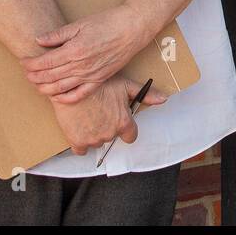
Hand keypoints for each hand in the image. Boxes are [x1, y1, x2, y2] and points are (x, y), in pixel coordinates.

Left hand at [23, 5, 149, 102]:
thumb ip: (58, 35)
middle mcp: (80, 66)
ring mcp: (90, 75)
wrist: (132, 29)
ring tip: (36, 84)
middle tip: (26, 73)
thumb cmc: (109, 23)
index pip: (44, 62)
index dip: (30, 63)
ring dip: (44, 88)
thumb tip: (39, 41)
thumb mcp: (80, 24)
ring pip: (60, 88)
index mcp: (74, 50)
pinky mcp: (99, 79)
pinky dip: (65, 98)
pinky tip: (56, 97)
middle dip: (34, 76)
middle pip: (49, 77)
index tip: (24, 61)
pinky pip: (79, 94)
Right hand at [50, 75, 168, 155]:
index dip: (125, 129)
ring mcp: (93, 139)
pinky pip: (81, 150)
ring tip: (88, 116)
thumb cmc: (98, 84)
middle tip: (100, 112)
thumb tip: (164, 99)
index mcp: (123, 123)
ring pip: (96, 142)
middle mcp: (110, 134)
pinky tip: (79, 128)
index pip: (131, 136)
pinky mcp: (77, 142)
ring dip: (93, 133)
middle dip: (107, 127)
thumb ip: (146, 95)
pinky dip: (80, 142)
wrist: (70, 86)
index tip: (119, 122)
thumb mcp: (125, 86)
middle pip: (111, 136)